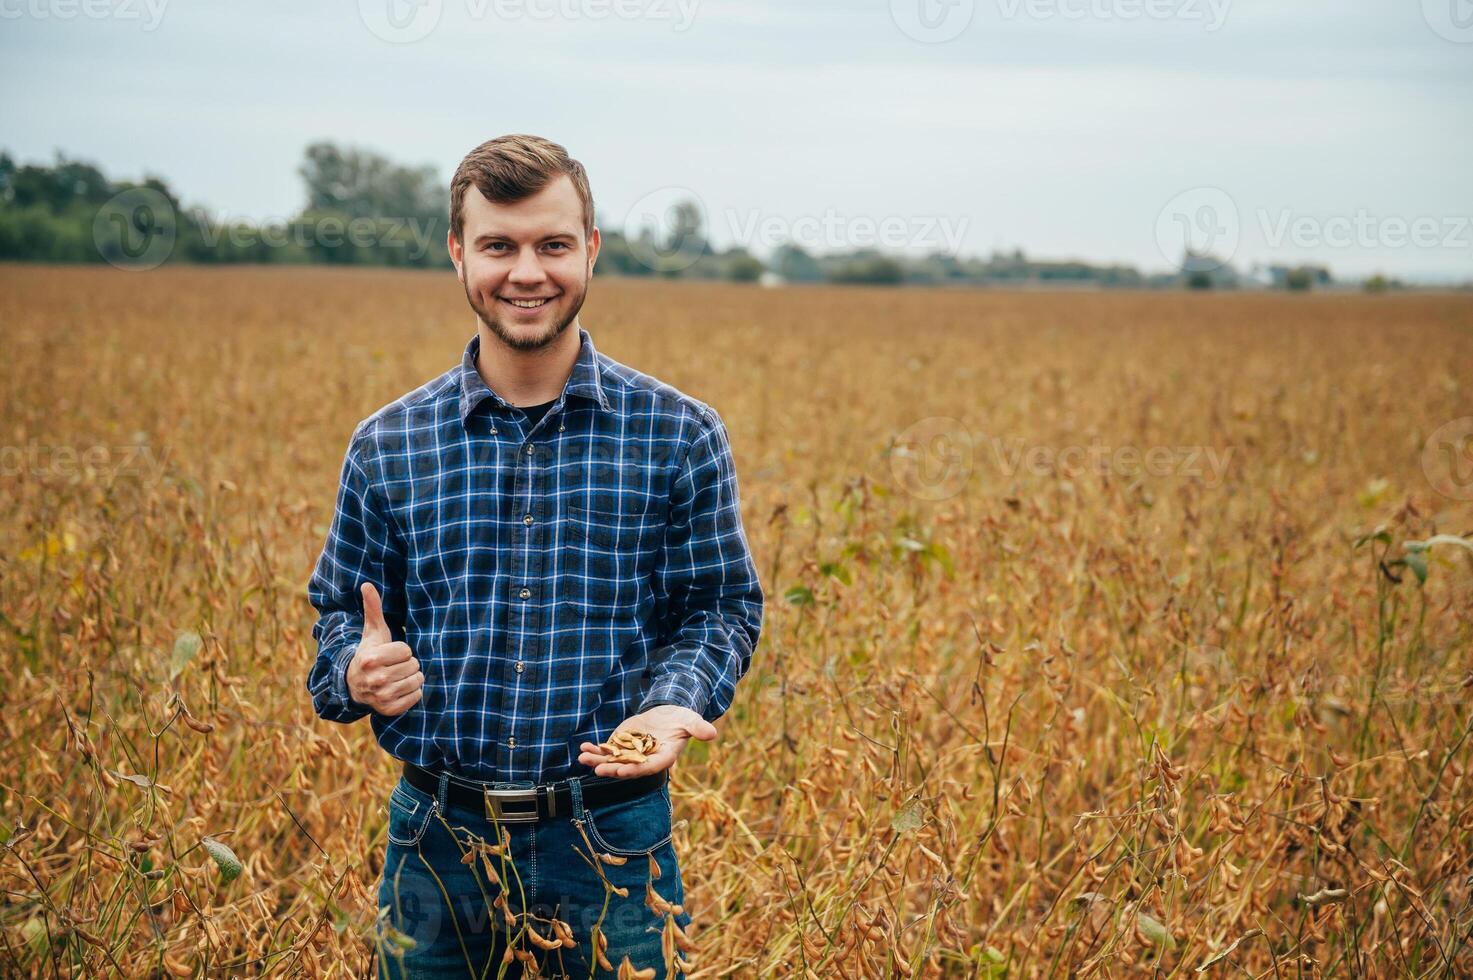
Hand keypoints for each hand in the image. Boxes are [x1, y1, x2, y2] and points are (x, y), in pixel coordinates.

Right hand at [346, 582, 422, 715]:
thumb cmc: (370, 653)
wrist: (355, 685)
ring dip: (412, 677)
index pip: (406, 651)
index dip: (402, 650)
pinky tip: (399, 689)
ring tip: (398, 676)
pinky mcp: (389, 709)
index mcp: (371, 658)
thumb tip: (367, 584)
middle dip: (407, 664)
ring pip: (417, 681)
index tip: (391, 653)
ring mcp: (382, 696)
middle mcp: (376, 678)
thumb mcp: (372, 632)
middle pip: (413, 666)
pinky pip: (416, 697)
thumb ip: (372, 608)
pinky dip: (413, 693)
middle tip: (394, 666)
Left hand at [577, 705, 717, 777]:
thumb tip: (712, 732)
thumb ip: (698, 728)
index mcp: (663, 757)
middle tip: (599, 769)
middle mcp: (645, 759)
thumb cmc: (681, 719)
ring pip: (613, 761)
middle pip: (628, 767)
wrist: (668, 715)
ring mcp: (631, 754)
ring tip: (583, 759)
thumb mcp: (690, 720)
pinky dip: (595, 751)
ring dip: (598, 761)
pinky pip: (606, 751)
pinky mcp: (621, 746)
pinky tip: (583, 749)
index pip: (649, 767)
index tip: (622, 772)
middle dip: (613, 769)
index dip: (636, 770)